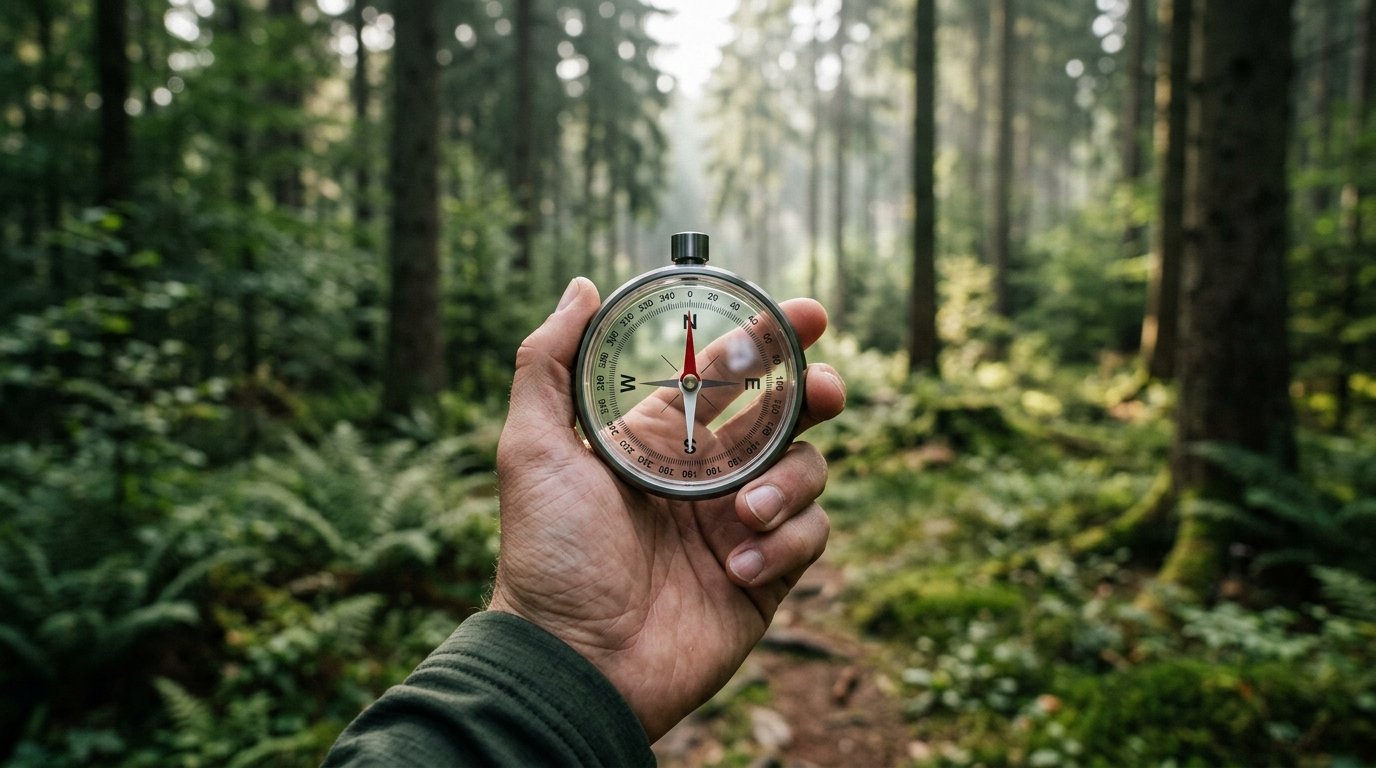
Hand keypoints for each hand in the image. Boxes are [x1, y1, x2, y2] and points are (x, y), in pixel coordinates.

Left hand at [489, 277, 845, 740]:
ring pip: (807, 474)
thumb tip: (581, 287)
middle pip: (786, 416)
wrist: (575, 661)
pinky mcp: (766, 577)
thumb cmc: (549, 555)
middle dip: (813, 394)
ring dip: (789, 486)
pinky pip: (810, 538)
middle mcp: (706, 477)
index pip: (728, 375)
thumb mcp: (532, 447)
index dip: (769, 340)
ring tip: (744, 516)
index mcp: (661, 440)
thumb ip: (548, 363)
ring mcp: (739, 526)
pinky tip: (738, 569)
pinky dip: (785, 545)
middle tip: (825, 389)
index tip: (806, 314)